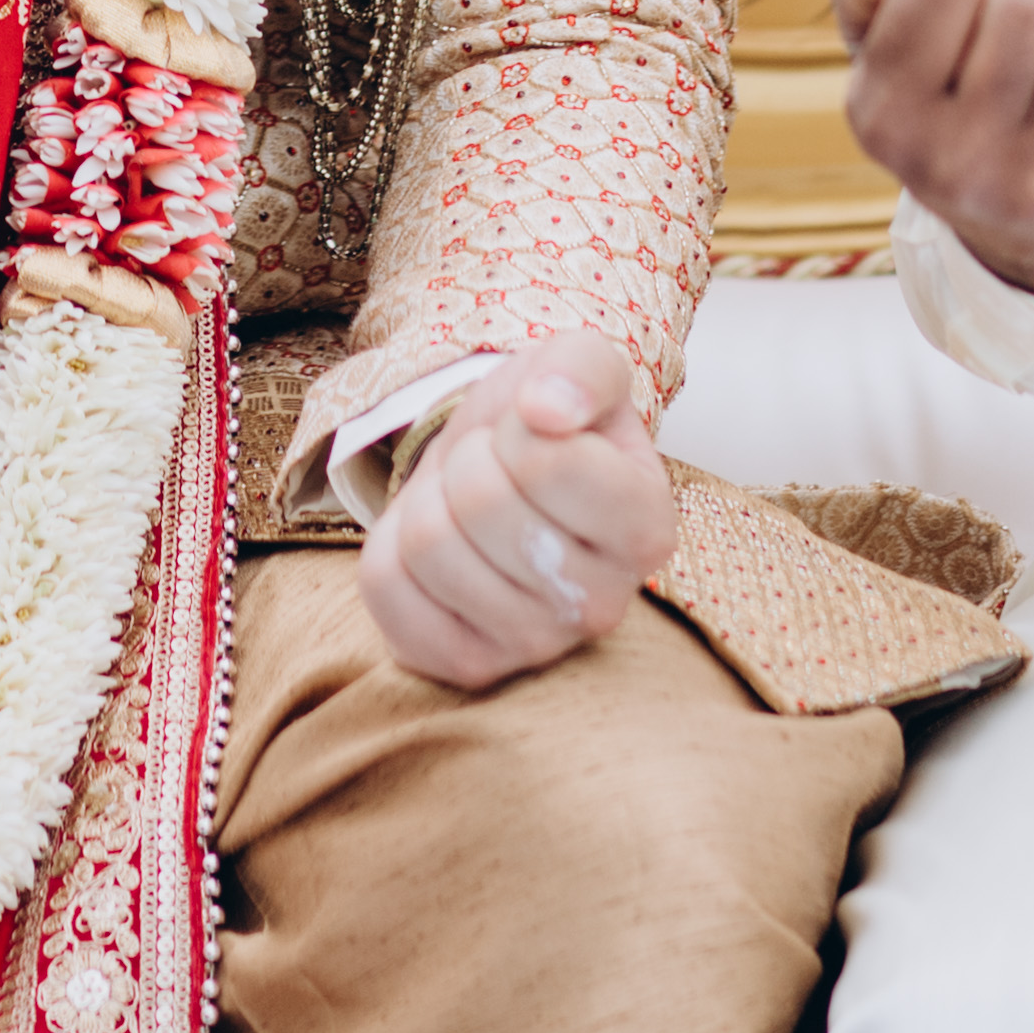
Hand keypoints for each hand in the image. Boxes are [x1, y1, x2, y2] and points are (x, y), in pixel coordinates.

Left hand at [360, 339, 673, 692]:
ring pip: (428, 544)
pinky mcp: (464, 664)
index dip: (517, 425)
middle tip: (491, 468)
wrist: (499, 475)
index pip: (547, 461)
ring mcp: (533, 645)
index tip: (531, 432)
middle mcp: (602, 605)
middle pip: (481, 503)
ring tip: (464, 506)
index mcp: (647, 530)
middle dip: (468, 460)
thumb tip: (547, 408)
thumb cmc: (544, 425)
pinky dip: (391, 545)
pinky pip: (386, 588)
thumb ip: (580, 368)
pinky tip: (436, 549)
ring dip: (430, 499)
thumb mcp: (576, 367)